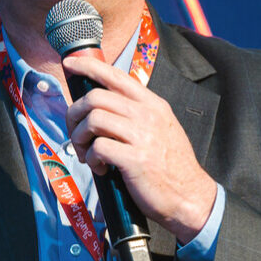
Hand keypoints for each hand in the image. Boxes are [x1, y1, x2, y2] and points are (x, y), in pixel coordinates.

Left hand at [63, 53, 216, 244]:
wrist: (190, 196)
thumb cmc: (171, 166)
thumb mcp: (160, 128)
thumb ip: (136, 114)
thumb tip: (102, 106)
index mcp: (153, 104)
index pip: (116, 75)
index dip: (89, 66)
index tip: (70, 64)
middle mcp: (147, 115)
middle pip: (95, 97)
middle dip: (74, 114)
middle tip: (75, 133)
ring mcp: (142, 136)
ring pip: (93, 119)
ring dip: (79, 137)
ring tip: (86, 153)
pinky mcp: (134, 159)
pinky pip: (98, 147)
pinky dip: (91, 158)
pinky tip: (100, 168)